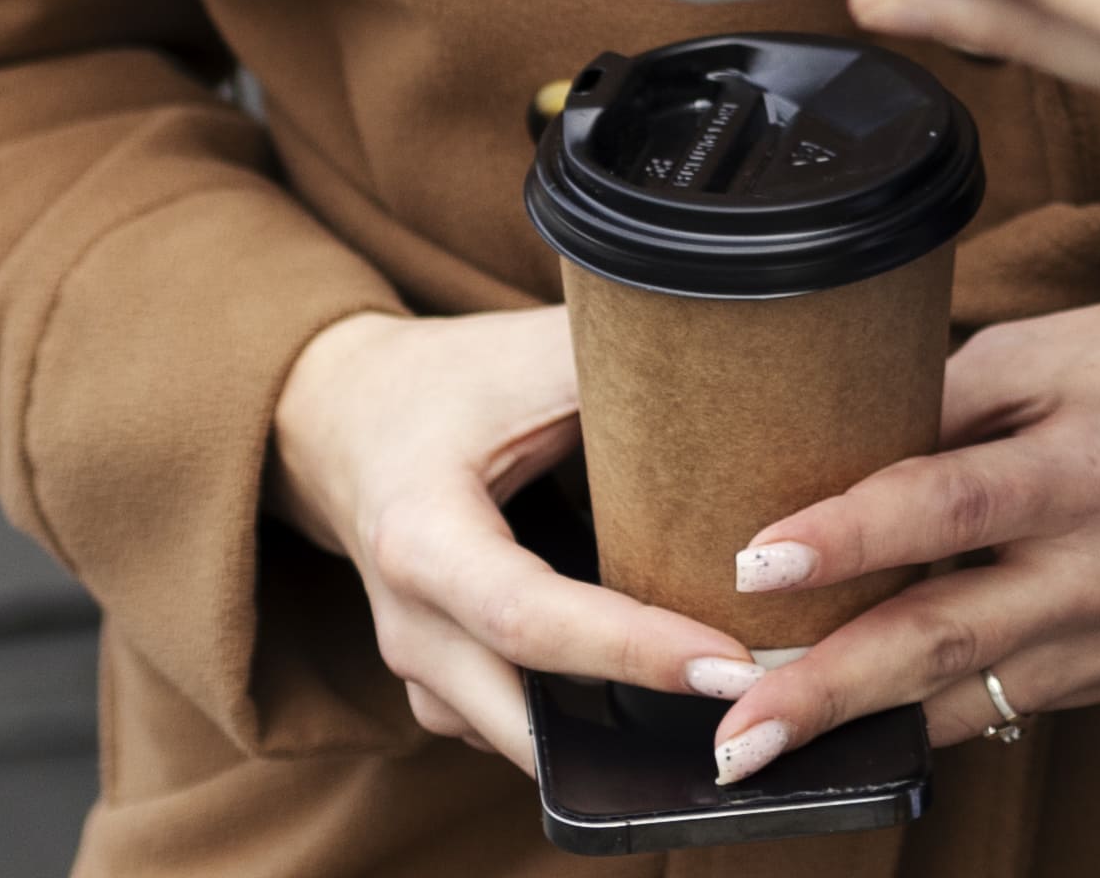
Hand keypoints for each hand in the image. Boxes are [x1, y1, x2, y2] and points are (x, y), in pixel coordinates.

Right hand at [264, 303, 729, 770]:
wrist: (347, 418)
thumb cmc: (452, 383)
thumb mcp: (533, 357)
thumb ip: (629, 368)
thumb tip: (752, 376)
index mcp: (422, 538)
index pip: (529, 618)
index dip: (629, 648)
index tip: (729, 661)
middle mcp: (409, 623)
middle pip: (518, 712)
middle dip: (632, 730)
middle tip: (753, 709)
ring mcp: (417, 668)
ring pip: (517, 737)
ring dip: (608, 743)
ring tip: (726, 717)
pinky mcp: (439, 685)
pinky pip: (513, 728)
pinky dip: (582, 730)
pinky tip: (664, 703)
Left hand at [688, 249, 1099, 783]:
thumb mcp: (1054, 349)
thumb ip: (941, 409)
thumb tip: (821, 472)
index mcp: (1099, 464)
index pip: (947, 508)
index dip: (844, 538)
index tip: (748, 566)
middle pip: (944, 641)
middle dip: (825, 693)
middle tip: (731, 734)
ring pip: (969, 694)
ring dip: (863, 716)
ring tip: (763, 738)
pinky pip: (1013, 693)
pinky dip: (935, 699)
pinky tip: (867, 704)